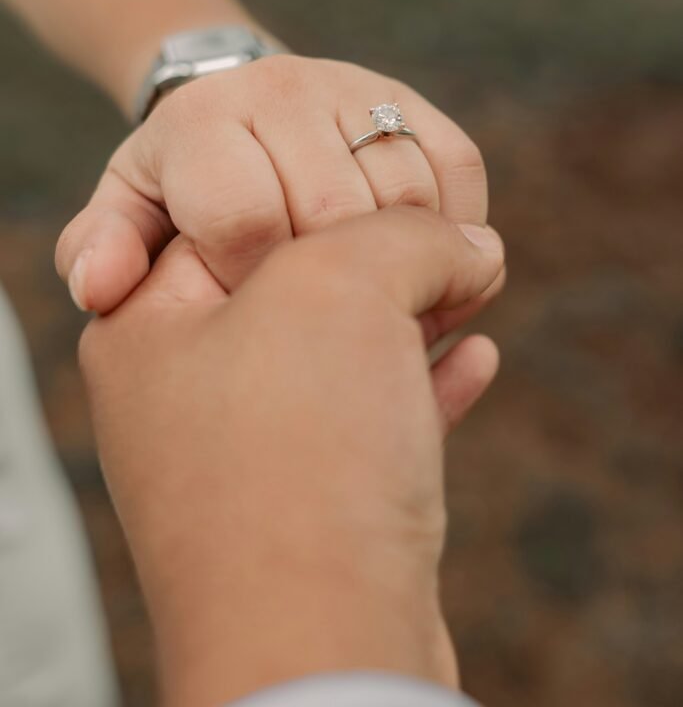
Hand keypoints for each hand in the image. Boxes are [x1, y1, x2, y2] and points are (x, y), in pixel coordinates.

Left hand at [56, 56, 488, 312]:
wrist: (243, 116)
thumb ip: (102, 253)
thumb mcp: (127, 219)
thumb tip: (100, 287)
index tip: (258, 320)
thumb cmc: (184, 192)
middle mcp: (281, 88)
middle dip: (341, 295)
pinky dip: (460, 235)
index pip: (244, 218)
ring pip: (409, 198)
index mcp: (201, 122)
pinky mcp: (415, 101)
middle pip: (337, 214)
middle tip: (335, 340)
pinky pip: (459, 171)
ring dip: (409, 275)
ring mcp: (355, 89)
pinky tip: (425, 274)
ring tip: (379, 317)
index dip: (257, 288)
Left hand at [80, 208, 503, 706]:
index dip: (321, 188)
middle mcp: (187, 392)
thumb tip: (468, 243)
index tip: (389, 183)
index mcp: (151, 326)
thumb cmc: (297, 456)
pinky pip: (371, 424)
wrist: (320, 647)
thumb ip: (405, 233)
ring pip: (339, 358)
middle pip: (293, 289)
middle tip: (444, 238)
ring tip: (468, 287)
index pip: (234, 215)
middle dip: (378, 260)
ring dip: (409, 320)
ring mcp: (247, 456)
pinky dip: (422, 386)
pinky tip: (476, 357)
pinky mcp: (311, 511)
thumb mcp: (340, 286)